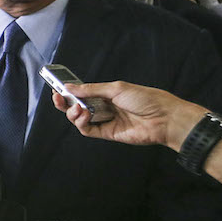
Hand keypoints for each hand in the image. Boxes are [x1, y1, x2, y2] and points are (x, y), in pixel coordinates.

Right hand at [52, 80, 205, 150]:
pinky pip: (88, 130)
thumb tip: (70, 87)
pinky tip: (85, 115)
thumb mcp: (116, 88)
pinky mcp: (107, 133)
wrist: (164, 118)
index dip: (69, 91)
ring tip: (77, 109)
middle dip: (65, 102)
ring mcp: (105, 120)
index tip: (57, 88)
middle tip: (57, 98)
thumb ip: (91, 89)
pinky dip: (82, 123)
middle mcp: (104, 107)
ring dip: (73, 113)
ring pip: (79, 119)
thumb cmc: (146, 99)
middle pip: (77, 106)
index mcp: (106, 94)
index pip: (82, 93)